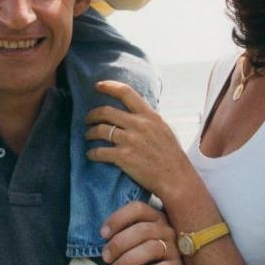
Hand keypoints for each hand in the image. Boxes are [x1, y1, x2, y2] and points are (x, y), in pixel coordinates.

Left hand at [85, 81, 193, 198]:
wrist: (176, 178)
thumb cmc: (171, 155)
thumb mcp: (163, 128)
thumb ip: (148, 118)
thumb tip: (133, 110)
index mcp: (149, 115)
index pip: (126, 92)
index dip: (109, 86)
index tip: (98, 85)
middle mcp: (139, 125)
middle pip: (106, 111)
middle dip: (92, 114)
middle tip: (88, 119)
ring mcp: (130, 141)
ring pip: (100, 130)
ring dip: (90, 132)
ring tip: (88, 135)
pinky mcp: (124, 157)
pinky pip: (100, 151)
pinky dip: (92, 153)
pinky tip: (91, 154)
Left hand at [101, 202, 183, 264]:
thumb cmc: (145, 255)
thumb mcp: (137, 238)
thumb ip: (127, 230)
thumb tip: (104, 233)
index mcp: (156, 217)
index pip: (138, 208)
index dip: (118, 219)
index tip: (103, 233)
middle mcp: (167, 229)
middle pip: (142, 229)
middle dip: (119, 243)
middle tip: (106, 257)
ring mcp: (175, 248)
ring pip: (150, 248)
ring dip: (127, 260)